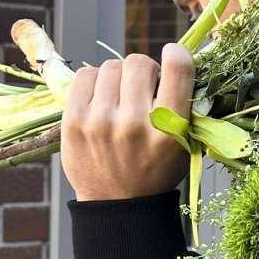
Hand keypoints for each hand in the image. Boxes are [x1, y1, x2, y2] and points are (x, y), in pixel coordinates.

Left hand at [62, 44, 194, 201]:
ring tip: (121, 99)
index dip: (176, 54)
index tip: (173, 55)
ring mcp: (100, 122)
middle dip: (144, 72)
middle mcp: (134, 124)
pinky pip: (85, 75)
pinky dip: (95, 81)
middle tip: (143, 91)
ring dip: (118, 77)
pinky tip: (101, 98)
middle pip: (139, 62)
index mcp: (170, 130)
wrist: (118, 205)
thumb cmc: (156, 169)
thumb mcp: (184, 144)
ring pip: (111, 66)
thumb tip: (177, 56)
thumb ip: (184, 104)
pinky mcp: (74, 122)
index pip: (178, 69)